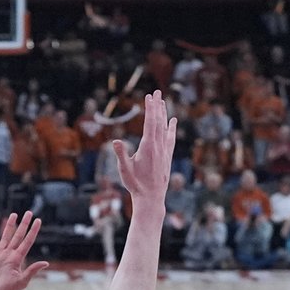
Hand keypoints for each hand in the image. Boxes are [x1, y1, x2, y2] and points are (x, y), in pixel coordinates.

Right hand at [0, 212, 48, 289]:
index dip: (33, 230)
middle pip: (18, 235)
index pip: (27, 241)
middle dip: (23, 224)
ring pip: (5, 237)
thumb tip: (45, 263)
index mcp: (17, 258)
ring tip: (13, 215)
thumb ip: (32, 271)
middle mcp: (9, 255)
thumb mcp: (21, 281)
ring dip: (9, 226)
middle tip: (29, 212)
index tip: (38, 220)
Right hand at [114, 90, 174, 205]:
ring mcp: (164, 151)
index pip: (150, 123)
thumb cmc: (135, 184)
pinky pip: (170, 137)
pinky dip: (171, 127)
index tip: (150, 96)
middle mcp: (159, 146)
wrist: (151, 197)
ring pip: (165, 128)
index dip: (150, 109)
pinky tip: (173, 121)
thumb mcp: (124, 170)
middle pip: (159, 122)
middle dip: (157, 106)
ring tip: (163, 102)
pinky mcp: (167, 156)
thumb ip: (121, 154)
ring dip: (164, 114)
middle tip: (157, 92)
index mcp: (148, 147)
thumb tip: (116, 141)